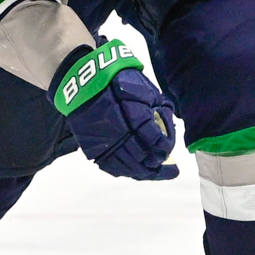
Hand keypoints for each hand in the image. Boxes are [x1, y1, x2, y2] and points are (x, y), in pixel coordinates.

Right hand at [51, 41, 178, 180]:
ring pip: (128, 167)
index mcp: (135, 118)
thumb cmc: (119, 81)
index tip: (168, 149)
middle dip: (157, 163)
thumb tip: (168, 129)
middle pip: (143, 158)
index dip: (165, 148)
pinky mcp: (93, 149)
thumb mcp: (145, 90)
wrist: (85, 81)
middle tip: (169, 169)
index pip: (155, 141)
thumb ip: (158, 110)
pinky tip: (134, 171)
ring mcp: (105, 144)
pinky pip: (111, 167)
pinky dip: (125, 171)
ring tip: (153, 172)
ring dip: (143, 172)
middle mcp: (120, 135)